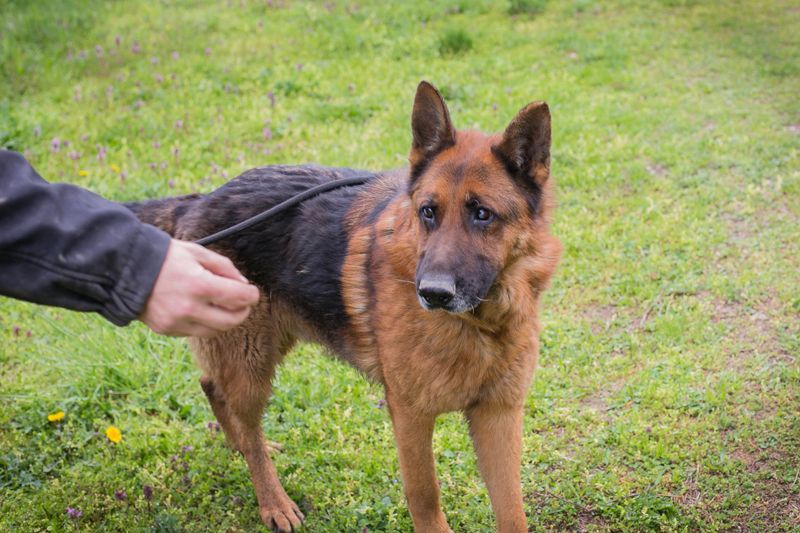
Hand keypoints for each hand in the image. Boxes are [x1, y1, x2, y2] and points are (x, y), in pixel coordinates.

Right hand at [139, 239, 259, 336]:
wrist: (124, 269)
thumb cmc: (164, 256)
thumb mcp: (198, 252)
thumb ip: (224, 268)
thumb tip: (243, 284)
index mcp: (200, 285)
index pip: (240, 298)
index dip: (252, 295)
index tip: (252, 292)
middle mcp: (189, 308)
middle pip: (231, 321)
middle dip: (242, 312)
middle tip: (242, 302)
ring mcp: (176, 322)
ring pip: (214, 331)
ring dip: (223, 320)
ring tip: (221, 305)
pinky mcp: (166, 330)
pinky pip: (194, 332)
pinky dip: (203, 323)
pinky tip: (199, 309)